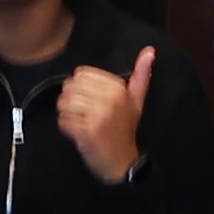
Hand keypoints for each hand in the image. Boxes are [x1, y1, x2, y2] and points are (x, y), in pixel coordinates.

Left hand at [55, 49, 152, 186]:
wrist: (122, 162)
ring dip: (67, 113)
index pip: (81, 74)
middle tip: (83, 112)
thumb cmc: (125, 129)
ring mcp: (98, 116)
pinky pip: (63, 121)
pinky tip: (78, 132)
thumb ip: (141, 75)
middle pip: (70, 87)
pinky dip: (66, 127)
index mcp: (118, 88)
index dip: (81, 87)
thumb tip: (150, 50)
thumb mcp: (136, 101)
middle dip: (71, 100)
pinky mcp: (86, 132)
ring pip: (63, 103)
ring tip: (79, 120)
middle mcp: (109, 100)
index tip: (91, 100)